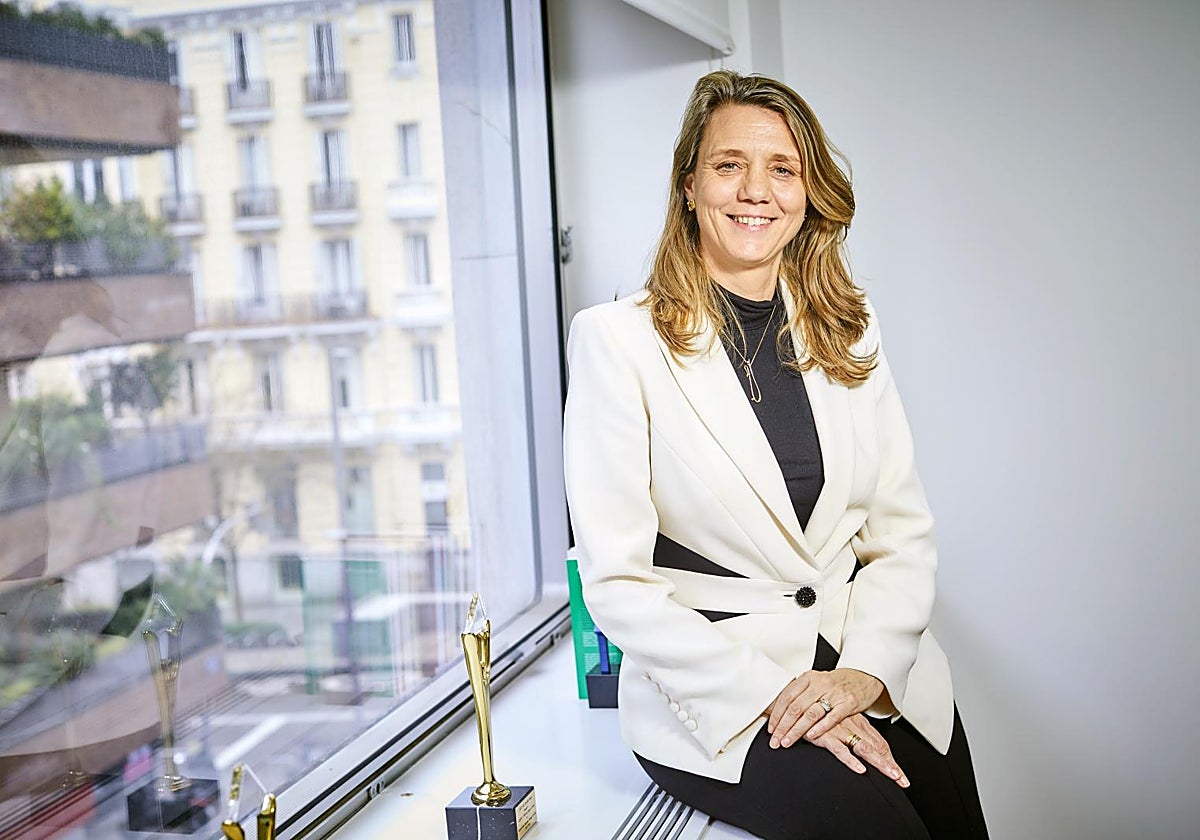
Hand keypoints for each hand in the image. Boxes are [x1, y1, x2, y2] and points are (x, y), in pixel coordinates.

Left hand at [766, 667, 883, 747]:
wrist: (865, 676)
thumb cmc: (837, 683)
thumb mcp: (816, 682)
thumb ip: (800, 694)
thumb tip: (779, 711)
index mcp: (808, 678)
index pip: (787, 697)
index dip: (777, 714)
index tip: (771, 728)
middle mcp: (820, 684)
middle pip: (795, 707)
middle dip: (783, 726)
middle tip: (775, 740)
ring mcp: (834, 693)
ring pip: (810, 713)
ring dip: (796, 730)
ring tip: (787, 741)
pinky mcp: (848, 703)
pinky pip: (832, 717)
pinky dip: (819, 728)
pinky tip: (810, 736)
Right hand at [799, 713, 910, 787]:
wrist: (795, 704)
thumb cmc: (817, 715)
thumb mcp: (838, 722)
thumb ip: (850, 733)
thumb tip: (863, 748)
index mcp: (858, 723)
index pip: (880, 744)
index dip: (891, 760)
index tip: (901, 777)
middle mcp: (853, 726)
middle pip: (877, 748)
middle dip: (891, 765)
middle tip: (902, 780)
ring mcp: (840, 730)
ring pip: (864, 749)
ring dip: (880, 763)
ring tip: (891, 776)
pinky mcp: (825, 735)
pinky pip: (840, 750)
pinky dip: (850, 760)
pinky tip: (859, 769)